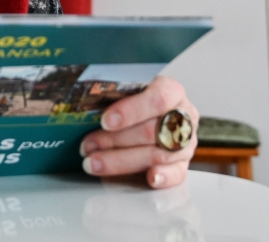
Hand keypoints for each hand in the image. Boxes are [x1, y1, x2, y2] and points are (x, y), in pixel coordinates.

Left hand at [79, 75, 197, 188]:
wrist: (158, 114)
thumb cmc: (137, 100)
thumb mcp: (128, 90)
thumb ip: (115, 96)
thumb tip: (83, 105)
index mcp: (171, 91)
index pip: (157, 99)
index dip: (131, 111)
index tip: (105, 121)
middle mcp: (182, 116)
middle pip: (151, 131)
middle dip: (115, 140)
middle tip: (88, 145)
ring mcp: (185, 142)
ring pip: (156, 154)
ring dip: (121, 161)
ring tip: (93, 162)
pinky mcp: (182, 164)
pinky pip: (177, 174)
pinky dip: (163, 177)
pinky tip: (149, 178)